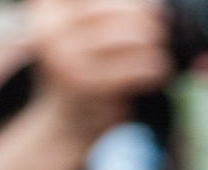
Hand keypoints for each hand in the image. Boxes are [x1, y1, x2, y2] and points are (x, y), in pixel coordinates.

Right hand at [28, 0, 171, 140]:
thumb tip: (150, 4)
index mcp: (48, 7)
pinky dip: (151, 67)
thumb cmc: (85, 66)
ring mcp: (65, 59)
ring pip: (121, 35)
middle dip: (141, 11)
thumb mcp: (83, 28)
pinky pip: (129, 70)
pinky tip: (159, 68)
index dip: (129, 0)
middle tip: (159, 17)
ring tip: (158, 43)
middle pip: (107, 7)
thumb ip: (107, 12)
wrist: (70, 120)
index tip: (149, 2)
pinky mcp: (85, 87)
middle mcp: (50, 29)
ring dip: (149, 38)